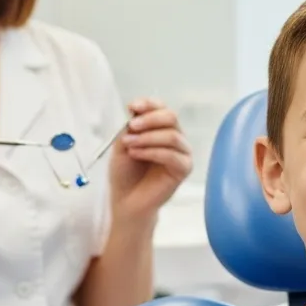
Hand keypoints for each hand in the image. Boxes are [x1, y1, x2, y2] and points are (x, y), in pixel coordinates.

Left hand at [108, 98, 191, 223]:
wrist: (126, 201)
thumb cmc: (125, 173)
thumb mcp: (122, 145)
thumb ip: (130, 128)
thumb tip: (135, 111)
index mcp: (160, 129)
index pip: (162, 108)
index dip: (148, 104)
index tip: (132, 107)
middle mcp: (174, 137)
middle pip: (171, 117)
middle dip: (150, 119)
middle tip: (132, 126)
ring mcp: (181, 153)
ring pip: (172, 135)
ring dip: (148, 137)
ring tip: (129, 145)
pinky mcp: (184, 169)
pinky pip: (172, 155)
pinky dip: (152, 152)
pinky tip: (136, 154)